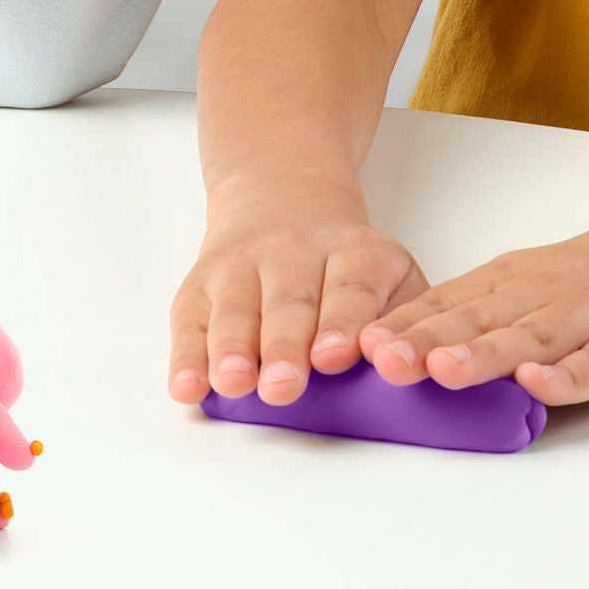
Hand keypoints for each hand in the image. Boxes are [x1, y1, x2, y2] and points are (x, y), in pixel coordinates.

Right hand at [168, 176, 428, 405]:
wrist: (282, 200)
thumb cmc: (345, 266)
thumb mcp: (390, 274)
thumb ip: (402, 319)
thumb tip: (401, 366)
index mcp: (352, 252)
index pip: (349, 288)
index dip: (341, 322)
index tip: (335, 357)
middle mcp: (293, 251)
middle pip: (290, 302)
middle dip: (286, 347)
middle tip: (284, 387)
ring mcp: (241, 265)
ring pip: (236, 308)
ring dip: (233, 349)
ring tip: (235, 382)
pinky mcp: (200, 284)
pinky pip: (190, 321)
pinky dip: (186, 356)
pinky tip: (186, 386)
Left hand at [359, 180, 588, 406]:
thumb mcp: (533, 285)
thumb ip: (479, 317)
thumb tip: (405, 352)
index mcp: (512, 284)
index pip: (445, 306)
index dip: (400, 328)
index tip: (349, 346)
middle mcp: (544, 296)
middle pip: (478, 321)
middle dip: (424, 343)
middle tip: (377, 361)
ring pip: (532, 338)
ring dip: (486, 356)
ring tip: (441, 369)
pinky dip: (570, 374)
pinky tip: (539, 385)